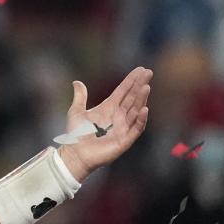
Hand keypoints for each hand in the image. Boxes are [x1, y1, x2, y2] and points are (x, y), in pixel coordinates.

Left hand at [58, 66, 152, 181]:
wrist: (74, 154)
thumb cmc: (76, 135)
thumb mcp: (76, 112)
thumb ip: (80, 97)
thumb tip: (76, 82)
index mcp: (108, 108)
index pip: (123, 91)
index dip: (131, 81)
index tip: (140, 69)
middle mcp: (118, 116)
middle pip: (132, 98)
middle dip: (140, 85)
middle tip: (148, 72)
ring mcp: (122, 128)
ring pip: (135, 111)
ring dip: (141, 99)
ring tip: (146, 87)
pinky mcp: (124, 140)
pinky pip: (136, 128)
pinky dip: (140, 119)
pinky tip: (144, 109)